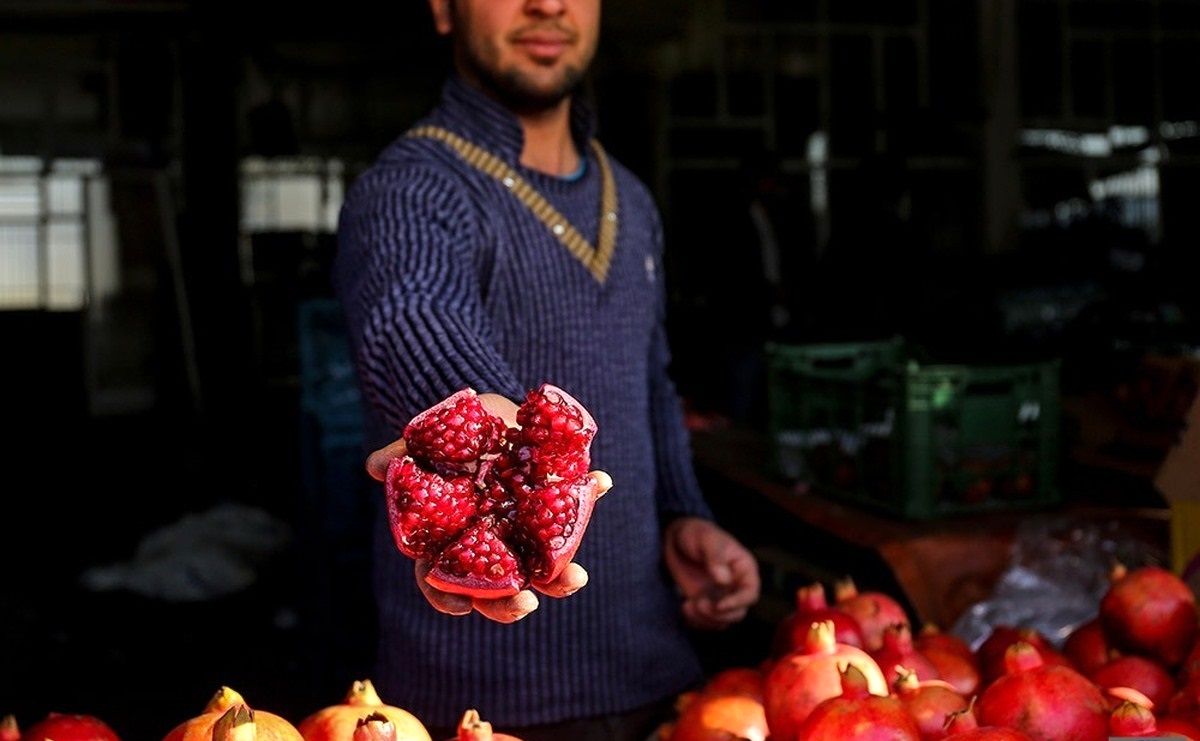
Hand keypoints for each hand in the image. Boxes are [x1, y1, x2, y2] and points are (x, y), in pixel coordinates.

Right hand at [366, 393, 607, 622]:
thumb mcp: (425, 443)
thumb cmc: (448, 438)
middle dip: (511, 603)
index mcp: (453, 540)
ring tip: (575, 577)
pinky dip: (588, 494)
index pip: (445, 582)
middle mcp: (490, 545)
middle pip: (497, 590)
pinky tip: (599, 481)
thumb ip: (403, 456)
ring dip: (560, 577)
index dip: (450, 598)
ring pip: (541, 568)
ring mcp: (525, 530)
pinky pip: (572, 506)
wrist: (485, 411)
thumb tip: (376, 467)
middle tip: (526, 603)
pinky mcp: (554, 504)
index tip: (463, 607)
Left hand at [663, 517, 759, 629]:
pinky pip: (707, 622)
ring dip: (705, 620)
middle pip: (738, 613)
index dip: (737, 602)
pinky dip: (696, 621)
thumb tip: (724, 580)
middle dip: (718, 614)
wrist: (676, 540)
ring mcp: (721, 597)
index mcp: (744, 569)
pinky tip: (684, 608)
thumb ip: (716, 557)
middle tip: (698, 603)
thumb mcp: (706, 539)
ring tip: (687, 606)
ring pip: (722, 621)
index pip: (750, 593)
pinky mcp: (706, 604)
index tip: (718, 605)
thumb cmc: (696, 534)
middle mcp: (736, 586)